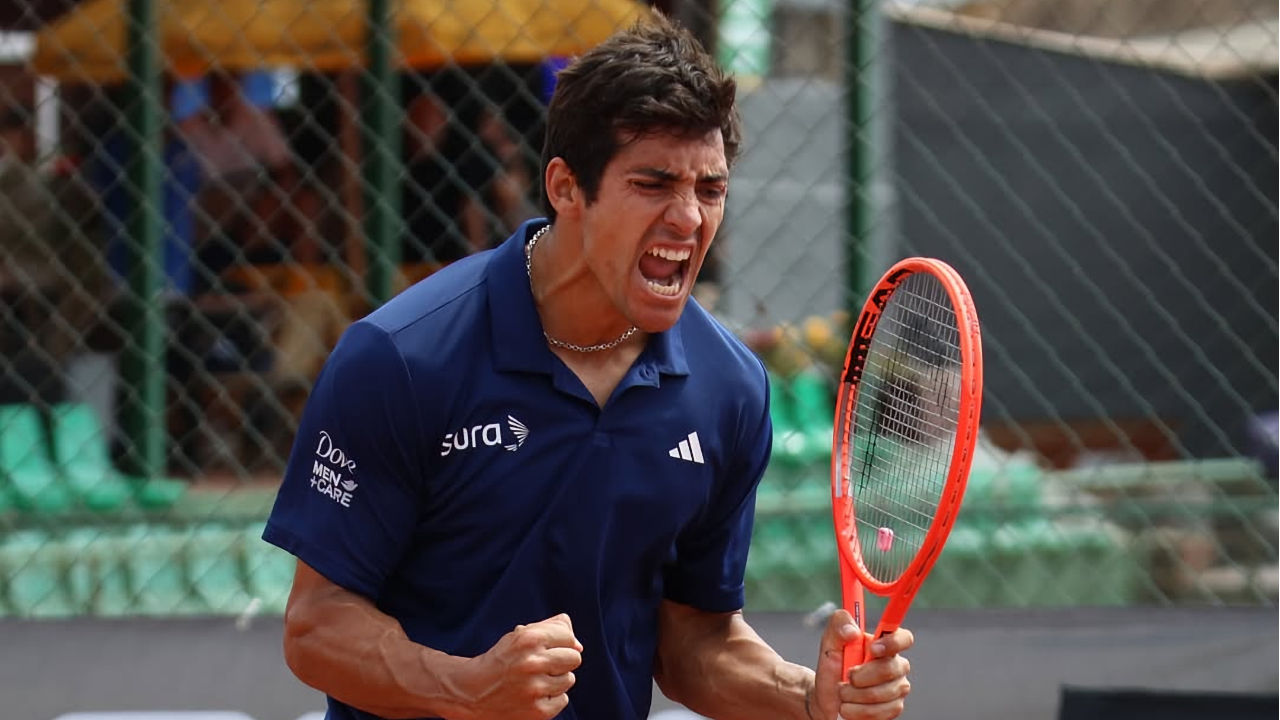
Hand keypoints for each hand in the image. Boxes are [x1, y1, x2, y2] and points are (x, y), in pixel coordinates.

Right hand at [453, 613, 583, 719]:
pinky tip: (532, 696)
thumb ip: (550, 628)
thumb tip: (578, 644)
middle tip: (542, 666)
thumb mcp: (519, 636)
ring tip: (533, 681)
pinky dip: (550, 699)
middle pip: (574, 658)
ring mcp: (535, 688)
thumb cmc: (500, 661)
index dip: (560, 643)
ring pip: (569, 680)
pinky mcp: (538, 711)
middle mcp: (532, 662)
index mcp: (529, 638)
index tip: (546, 649)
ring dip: (555, 681)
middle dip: (561, 661)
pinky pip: (563, 700)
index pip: (569, 637)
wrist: (470, 693)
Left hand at [810, 611, 912, 719]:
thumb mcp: (829, 642)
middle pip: (890, 669)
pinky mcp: (894, 708)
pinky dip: (857, 711)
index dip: (893, 642)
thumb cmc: (833, 668)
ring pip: (881, 693)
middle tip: (845, 678)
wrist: (828, 699)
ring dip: (854, 695)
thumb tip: (853, 630)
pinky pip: (880, 712)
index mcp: (884, 644)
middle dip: (860, 676)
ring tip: (843, 693)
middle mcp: (896, 665)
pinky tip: (849, 707)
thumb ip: (839, 625)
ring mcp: (898, 687)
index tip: (873, 649)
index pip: (904, 638)